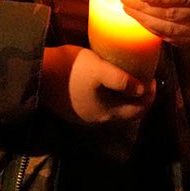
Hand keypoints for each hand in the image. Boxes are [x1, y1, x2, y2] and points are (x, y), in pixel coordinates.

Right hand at [40, 45, 155, 125]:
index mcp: (106, 114)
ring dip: (124, 97)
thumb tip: (142, 89)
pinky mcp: (75, 110)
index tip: (153, 77)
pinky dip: (111, 97)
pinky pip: (101, 106)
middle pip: (127, 113)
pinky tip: (108, 82)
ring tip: (128, 77)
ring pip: (114, 110)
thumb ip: (121, 80)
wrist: (36, 73)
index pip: (139, 111)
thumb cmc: (70, 69)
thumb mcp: (99, 69)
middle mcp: (97, 121)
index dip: (150, 95)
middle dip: (139, 97)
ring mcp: (84, 117)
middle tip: (143, 77)